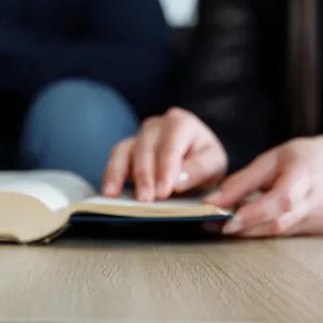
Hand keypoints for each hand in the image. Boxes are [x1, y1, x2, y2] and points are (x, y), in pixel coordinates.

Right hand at [102, 107, 227, 201]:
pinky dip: (110, 175)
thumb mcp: (214, 164)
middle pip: (146, 147)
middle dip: (145, 175)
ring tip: (114, 195)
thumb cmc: (204, 161)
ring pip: (125, 150)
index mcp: (181, 122)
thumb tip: (177, 182)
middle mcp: (157, 124)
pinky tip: (108, 192)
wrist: (195, 161)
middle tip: (145, 200)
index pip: (171, 144)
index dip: (166, 168)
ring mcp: (139, 135)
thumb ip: (199, 169)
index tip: (164, 191)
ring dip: (120, 174)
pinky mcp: (127, 149)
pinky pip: (115, 158)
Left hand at [204, 132, 322, 236]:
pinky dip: (266, 230)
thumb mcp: (272, 158)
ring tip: (225, 224)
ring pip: (280, 232)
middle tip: (213, 224)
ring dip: (250, 231)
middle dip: (242, 227)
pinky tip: (250, 224)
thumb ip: (243, 180)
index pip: (280, 201)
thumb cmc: (305, 157)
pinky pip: (287, 234)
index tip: (224, 219)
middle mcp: (319, 201)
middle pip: (277, 222)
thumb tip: (214, 201)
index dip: (251, 214)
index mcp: (306, 175)